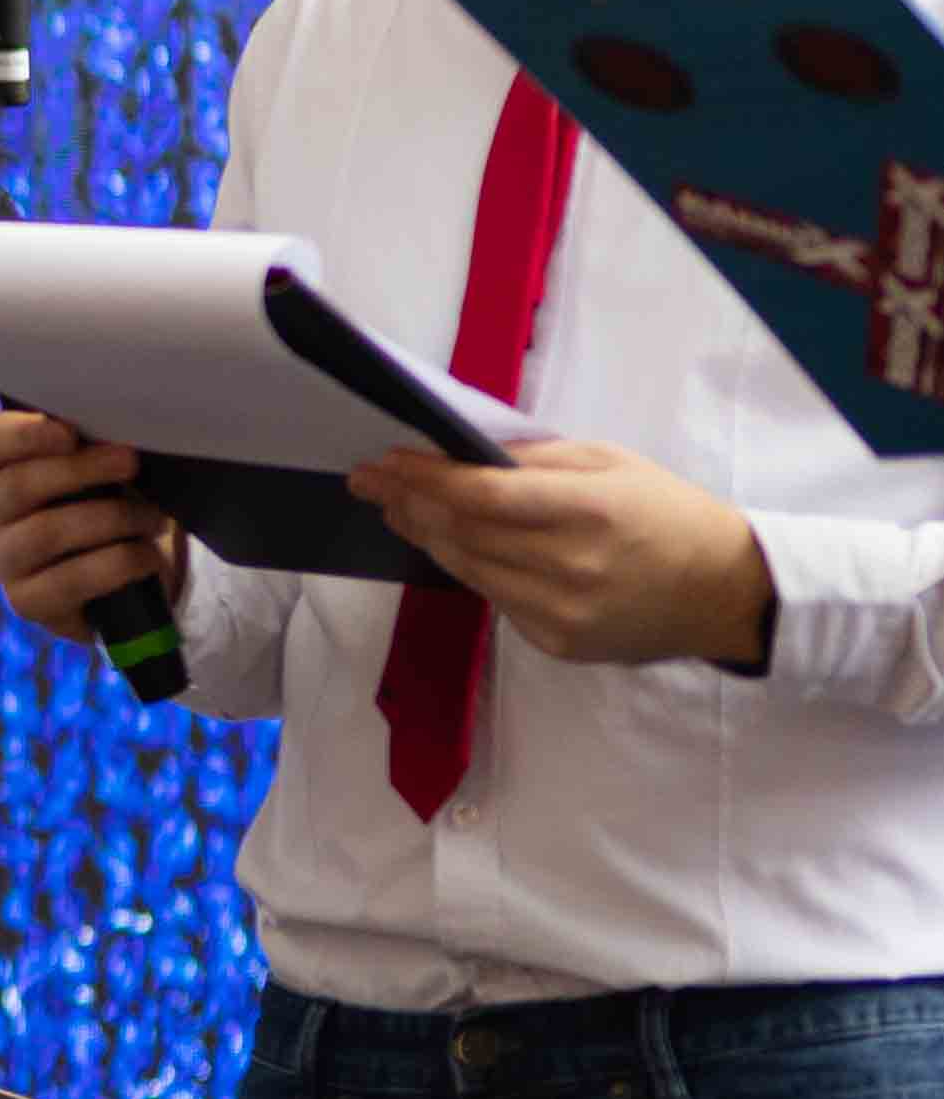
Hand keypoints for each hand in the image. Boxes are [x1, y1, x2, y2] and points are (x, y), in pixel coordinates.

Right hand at [0, 409, 181, 647]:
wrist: (130, 573)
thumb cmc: (115, 502)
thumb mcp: (106, 466)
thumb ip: (99, 445)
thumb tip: (121, 433)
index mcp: (2, 465)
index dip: (24, 434)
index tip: (69, 432)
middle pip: (16, 486)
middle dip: (80, 471)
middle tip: (130, 463)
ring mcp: (3, 559)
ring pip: (44, 533)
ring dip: (109, 520)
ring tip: (151, 518)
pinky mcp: (26, 602)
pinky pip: (68, 581)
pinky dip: (117, 564)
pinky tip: (145, 557)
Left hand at [352, 436, 776, 668]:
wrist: (725, 592)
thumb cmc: (667, 514)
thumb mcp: (612, 463)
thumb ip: (537, 460)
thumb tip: (464, 454)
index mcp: (588, 511)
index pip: (481, 495)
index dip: (424, 478)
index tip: (384, 462)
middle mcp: (570, 566)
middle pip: (462, 533)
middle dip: (408, 503)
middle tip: (372, 483)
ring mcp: (561, 612)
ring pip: (467, 569)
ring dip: (425, 536)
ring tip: (397, 509)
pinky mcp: (557, 643)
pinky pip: (493, 600)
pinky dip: (467, 569)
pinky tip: (449, 546)